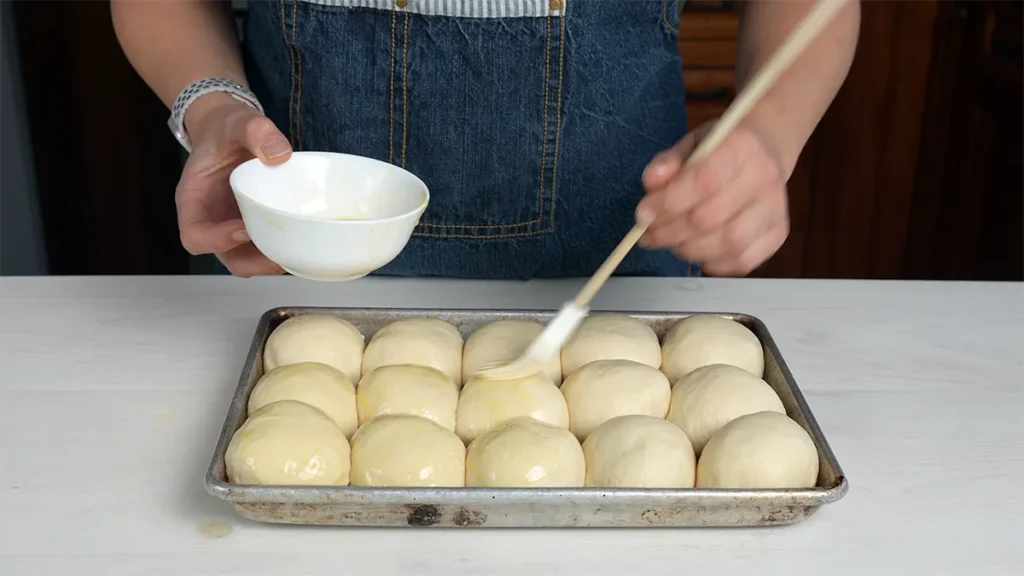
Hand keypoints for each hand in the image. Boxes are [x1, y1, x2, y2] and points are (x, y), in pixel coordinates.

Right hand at [176, 93, 291, 276]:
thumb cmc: (226, 129)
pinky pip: (264, 249)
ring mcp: (232, 226)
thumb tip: (280, 154)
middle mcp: (211, 220)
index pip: (195, 235)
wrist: (231, 130)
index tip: (246, 229)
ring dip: (272, 260)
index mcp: (194, 199)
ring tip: (299, 247)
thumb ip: (255, 130)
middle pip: (227, 258)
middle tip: (284, 249)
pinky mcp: (253, 226)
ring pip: (248, 260)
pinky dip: (282, 249)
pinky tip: (302, 238)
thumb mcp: (238, 121)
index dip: (218, 240)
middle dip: (256, 261)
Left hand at [636, 120, 789, 275]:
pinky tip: (697, 250)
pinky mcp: (779, 234)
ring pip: (727, 244)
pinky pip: (741, 262)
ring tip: (671, 241)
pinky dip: (712, 262)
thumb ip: (668, 162)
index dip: (668, 203)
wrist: (765, 151)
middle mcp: (765, 178)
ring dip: (688, 249)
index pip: (703, 180)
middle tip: (649, 233)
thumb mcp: (691, 144)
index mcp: (742, 146)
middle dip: (669, 232)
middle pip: (710, 218)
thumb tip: (652, 182)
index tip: (642, 214)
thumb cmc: (721, 148)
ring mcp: (776, 209)